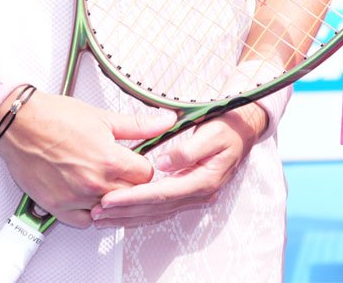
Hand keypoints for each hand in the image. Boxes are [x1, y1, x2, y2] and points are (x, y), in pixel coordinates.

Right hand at [0, 92, 176, 228]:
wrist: (21, 125)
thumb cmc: (57, 118)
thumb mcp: (104, 117)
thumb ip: (139, 124)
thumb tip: (166, 121)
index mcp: (108, 160)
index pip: (146, 175)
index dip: (146, 166)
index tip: (141, 161)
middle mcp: (92, 184)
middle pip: (131, 195)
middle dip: (133, 183)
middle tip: (127, 170)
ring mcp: (74, 199)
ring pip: (109, 210)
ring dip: (113, 198)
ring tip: (109, 181)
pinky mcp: (57, 208)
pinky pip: (84, 223)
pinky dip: (92, 213)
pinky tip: (92, 198)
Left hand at [91, 106, 267, 227]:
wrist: (245, 128)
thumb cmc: (229, 126)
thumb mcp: (212, 131)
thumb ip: (188, 149)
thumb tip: (163, 162)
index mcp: (205, 180)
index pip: (162, 194)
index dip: (134, 197)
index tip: (110, 198)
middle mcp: (199, 194)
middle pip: (156, 209)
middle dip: (124, 212)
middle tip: (97, 211)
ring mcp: (194, 196)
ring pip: (156, 213)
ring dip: (128, 216)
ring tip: (102, 216)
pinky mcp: (188, 193)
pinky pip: (160, 208)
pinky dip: (139, 212)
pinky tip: (123, 212)